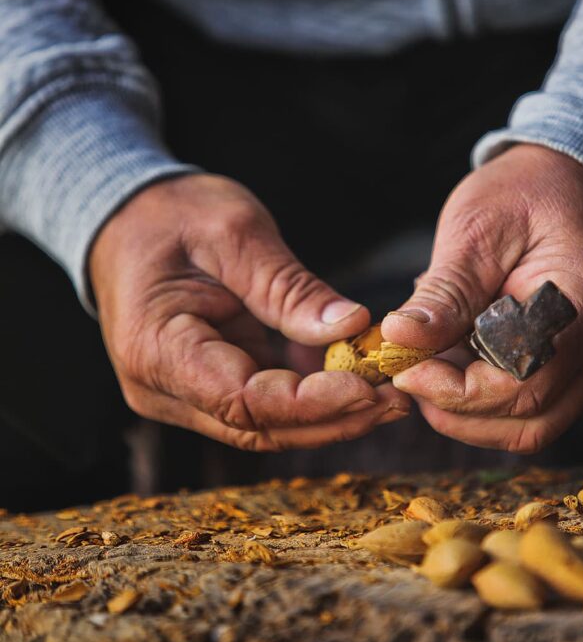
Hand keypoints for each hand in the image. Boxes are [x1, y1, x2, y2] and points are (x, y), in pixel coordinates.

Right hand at [90, 174, 408, 449]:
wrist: (125, 216)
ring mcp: (180, 393)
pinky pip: (261, 402)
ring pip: (263, 424)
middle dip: (332, 417)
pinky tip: (356, 379)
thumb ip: (288, 288)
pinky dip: (309, 395)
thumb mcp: (234, 234)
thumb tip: (352, 326)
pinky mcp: (202, 384)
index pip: (244, 401)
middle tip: (397, 397)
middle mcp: (161, 388)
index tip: (371, 387)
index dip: (312, 403)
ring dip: (327, 413)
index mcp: (157, 349)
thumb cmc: (172, 215)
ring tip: (388, 392)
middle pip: (258, 426)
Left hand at [381, 145, 582, 452]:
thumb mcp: (477, 228)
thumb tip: (399, 337)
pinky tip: (451, 363)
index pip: (522, 380)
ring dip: (468, 414)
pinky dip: (483, 400)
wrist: (571, 179)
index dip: (457, 389)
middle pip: (529, 419)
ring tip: (425, 369)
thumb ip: (444, 291)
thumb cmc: (526, 192)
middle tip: (407, 372)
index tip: (404, 369)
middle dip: (456, 409)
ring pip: (531, 427)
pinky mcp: (577, 366)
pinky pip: (533, 408)